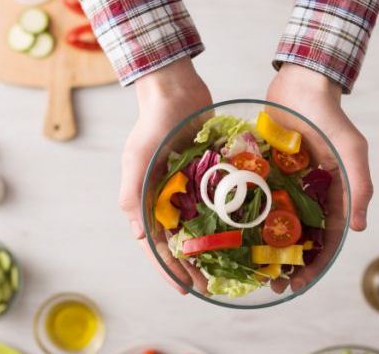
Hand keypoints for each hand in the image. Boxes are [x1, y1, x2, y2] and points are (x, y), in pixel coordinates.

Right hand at [119, 58, 212, 293]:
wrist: (176, 90)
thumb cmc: (152, 123)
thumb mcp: (138, 158)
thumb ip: (133, 194)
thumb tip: (141, 236)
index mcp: (146, 201)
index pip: (156, 245)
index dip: (168, 269)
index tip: (184, 289)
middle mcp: (167, 200)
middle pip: (179, 243)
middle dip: (192, 267)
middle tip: (210, 287)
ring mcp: (188, 189)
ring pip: (200, 228)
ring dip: (211, 249)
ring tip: (227, 269)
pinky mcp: (207, 177)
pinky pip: (218, 204)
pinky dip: (228, 220)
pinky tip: (245, 234)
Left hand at [266, 64, 373, 292]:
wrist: (301, 83)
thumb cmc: (331, 117)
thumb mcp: (351, 150)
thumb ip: (358, 186)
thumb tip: (359, 228)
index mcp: (332, 196)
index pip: (326, 241)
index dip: (315, 265)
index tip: (299, 284)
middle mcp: (307, 196)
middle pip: (298, 240)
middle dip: (286, 265)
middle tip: (271, 285)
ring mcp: (284, 185)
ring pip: (273, 225)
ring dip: (263, 248)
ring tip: (248, 268)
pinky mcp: (263, 171)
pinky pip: (253, 199)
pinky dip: (244, 217)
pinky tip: (229, 233)